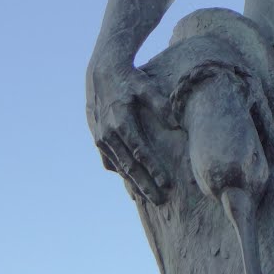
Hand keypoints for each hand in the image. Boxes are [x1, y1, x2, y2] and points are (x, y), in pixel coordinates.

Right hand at [86, 62, 174, 203]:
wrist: (102, 72)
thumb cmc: (130, 78)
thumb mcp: (146, 86)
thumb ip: (161, 105)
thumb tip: (176, 124)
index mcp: (121, 121)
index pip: (140, 152)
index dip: (153, 170)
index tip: (166, 184)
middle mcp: (107, 133)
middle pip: (128, 166)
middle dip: (144, 185)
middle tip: (160, 201)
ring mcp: (100, 137)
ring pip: (118, 167)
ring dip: (132, 183)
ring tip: (147, 198)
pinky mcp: (97, 137)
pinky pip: (109, 161)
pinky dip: (121, 172)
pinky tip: (131, 182)